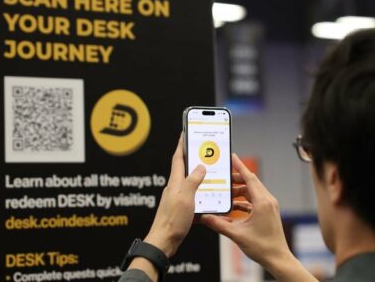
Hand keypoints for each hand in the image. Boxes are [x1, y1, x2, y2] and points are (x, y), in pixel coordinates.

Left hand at [144, 134, 205, 256]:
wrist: (164, 242)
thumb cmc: (172, 221)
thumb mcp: (186, 197)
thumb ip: (193, 180)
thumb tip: (200, 166)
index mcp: (175, 182)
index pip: (178, 158)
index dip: (182, 144)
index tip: (185, 132)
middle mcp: (175, 188)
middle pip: (184, 168)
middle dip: (193, 158)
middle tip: (202, 148)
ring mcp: (177, 199)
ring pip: (190, 183)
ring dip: (200, 176)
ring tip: (211, 172)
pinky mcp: (181, 209)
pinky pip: (193, 197)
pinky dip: (202, 194)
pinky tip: (209, 196)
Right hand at [201, 155, 315, 281]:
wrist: (277, 258)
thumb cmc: (262, 247)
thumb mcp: (237, 235)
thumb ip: (219, 224)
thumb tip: (204, 217)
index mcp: (262, 202)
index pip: (249, 178)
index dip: (240, 166)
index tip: (232, 157)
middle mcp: (268, 201)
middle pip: (251, 182)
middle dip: (236, 178)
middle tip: (223, 176)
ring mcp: (270, 206)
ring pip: (253, 191)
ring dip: (240, 191)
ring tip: (226, 193)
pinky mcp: (269, 212)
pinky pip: (255, 200)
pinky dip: (244, 201)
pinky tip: (233, 207)